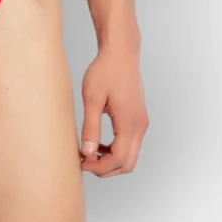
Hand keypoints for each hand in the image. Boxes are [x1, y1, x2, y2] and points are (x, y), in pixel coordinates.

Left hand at [79, 44, 148, 176]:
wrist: (120, 52)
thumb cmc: (105, 70)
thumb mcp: (92, 98)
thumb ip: (90, 127)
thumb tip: (87, 153)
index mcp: (129, 123)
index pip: (118, 159)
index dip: (99, 166)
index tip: (81, 161)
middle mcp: (140, 126)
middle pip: (127, 163)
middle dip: (106, 168)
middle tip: (84, 161)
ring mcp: (141, 123)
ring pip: (130, 155)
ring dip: (111, 160)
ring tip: (89, 152)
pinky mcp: (138, 118)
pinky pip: (130, 143)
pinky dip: (115, 150)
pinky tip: (98, 142)